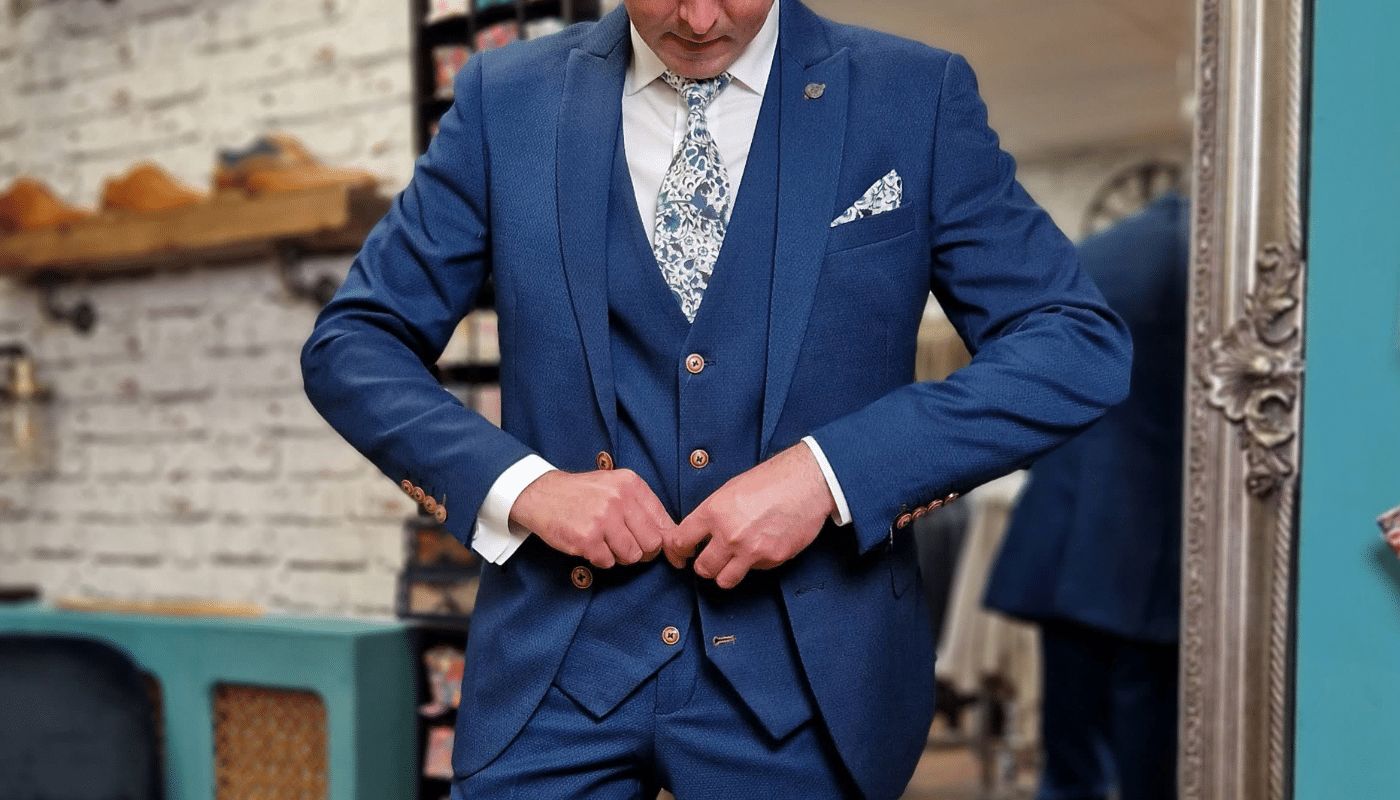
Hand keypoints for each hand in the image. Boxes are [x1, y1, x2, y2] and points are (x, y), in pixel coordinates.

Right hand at [510, 469, 674, 567]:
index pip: (664, 522)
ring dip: (620, 556)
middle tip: (627, 546)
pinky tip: (590, 546)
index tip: (670, 556)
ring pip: (632, 555)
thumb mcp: (616, 487)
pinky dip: (600, 559)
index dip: (667, 543)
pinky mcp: (586, 538)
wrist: (541, 494)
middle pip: (652, 543)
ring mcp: (602, 519)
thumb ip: (643, 508)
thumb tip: (672, 540)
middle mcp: (619, 499)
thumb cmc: (583, 494)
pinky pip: (608, 562)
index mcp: (631, 484)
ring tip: (605, 543)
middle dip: (642, 551)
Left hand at [666, 445, 835, 588]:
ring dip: (725, 573)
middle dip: (703, 565)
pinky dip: (754, 564)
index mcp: (713, 512)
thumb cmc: (770, 480)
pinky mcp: (771, 559)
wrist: (806, 482)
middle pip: (702, 569)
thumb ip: (711, 515)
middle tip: (709, 559)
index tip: (681, 554)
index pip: (680, 542)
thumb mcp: (729, 490)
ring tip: (732, 561)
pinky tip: (761, 546)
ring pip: (724, 580)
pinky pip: (754, 571)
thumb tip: (700, 534)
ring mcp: (751, 550)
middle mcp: (729, 535)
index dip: (678, 551)